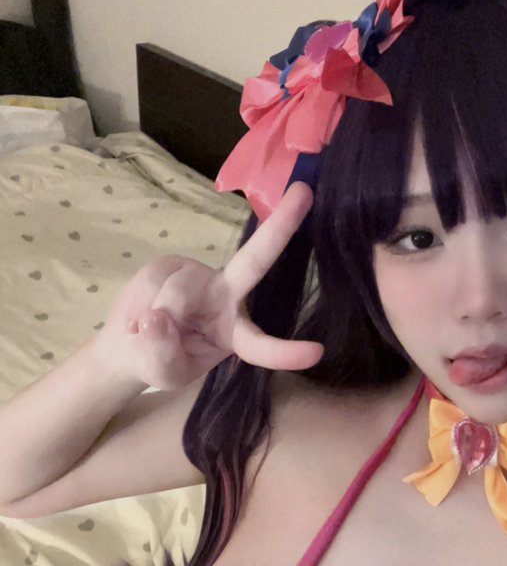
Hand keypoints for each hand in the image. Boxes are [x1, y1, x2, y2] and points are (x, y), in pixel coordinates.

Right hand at [101, 182, 323, 389]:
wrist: (130, 341)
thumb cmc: (160, 361)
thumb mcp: (163, 373)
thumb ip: (163, 354)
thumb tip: (158, 317)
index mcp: (237, 335)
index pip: (262, 345)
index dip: (285, 351)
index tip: (316, 352)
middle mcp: (228, 298)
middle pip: (254, 262)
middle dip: (281, 226)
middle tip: (305, 192)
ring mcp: (201, 277)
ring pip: (178, 292)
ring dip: (157, 315)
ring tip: (147, 330)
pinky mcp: (173, 264)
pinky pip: (156, 280)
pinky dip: (141, 303)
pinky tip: (141, 313)